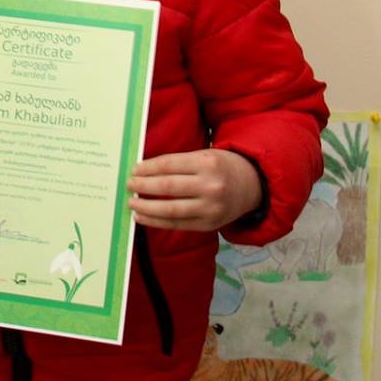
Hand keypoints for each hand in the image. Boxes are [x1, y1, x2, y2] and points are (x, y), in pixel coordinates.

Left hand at [127, 149, 262, 230]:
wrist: (251, 187)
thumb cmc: (221, 167)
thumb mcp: (204, 156)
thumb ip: (179, 164)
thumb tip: (143, 172)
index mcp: (207, 163)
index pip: (169, 165)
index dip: (147, 168)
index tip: (133, 170)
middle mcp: (210, 186)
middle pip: (167, 188)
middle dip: (143, 187)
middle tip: (128, 185)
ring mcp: (210, 208)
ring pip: (170, 210)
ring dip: (146, 208)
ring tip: (132, 203)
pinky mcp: (208, 225)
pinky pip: (177, 224)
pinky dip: (156, 222)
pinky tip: (143, 217)